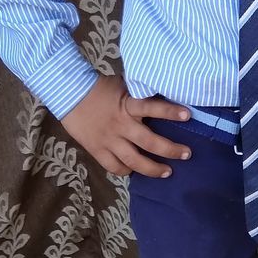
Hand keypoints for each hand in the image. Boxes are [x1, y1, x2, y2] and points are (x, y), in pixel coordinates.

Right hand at [59, 75, 192, 177]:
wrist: (69, 94)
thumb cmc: (100, 87)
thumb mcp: (123, 85)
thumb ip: (140, 94)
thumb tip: (161, 95)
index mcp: (128, 105)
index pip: (152, 107)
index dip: (170, 112)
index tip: (188, 115)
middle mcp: (121, 125)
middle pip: (149, 142)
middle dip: (170, 150)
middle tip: (186, 154)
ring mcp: (109, 140)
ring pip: (134, 160)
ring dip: (153, 168)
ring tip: (168, 172)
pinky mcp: (97, 150)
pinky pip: (114, 167)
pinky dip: (126, 171)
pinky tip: (135, 172)